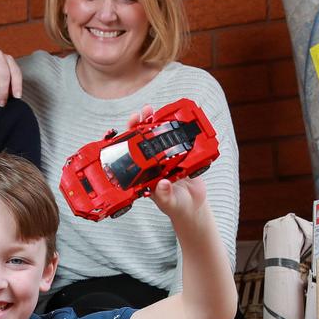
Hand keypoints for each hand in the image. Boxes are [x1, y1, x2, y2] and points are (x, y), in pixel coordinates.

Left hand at [126, 104, 206, 220]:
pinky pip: (177, 140)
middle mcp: (153, 163)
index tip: (124, 131)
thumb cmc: (176, 206)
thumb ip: (165, 195)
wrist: (193, 207)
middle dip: (139, 126)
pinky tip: (173, 118)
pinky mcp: (181, 156)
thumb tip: (162, 184)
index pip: (132, 154)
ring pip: (158, 137)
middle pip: (143, 141)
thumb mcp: (170, 202)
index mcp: (145, 173)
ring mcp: (167, 158)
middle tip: (141, 114)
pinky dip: (174, 129)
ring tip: (151, 110)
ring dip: (154, 123)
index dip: (126, 141)